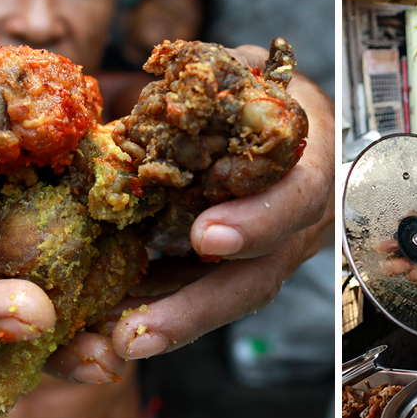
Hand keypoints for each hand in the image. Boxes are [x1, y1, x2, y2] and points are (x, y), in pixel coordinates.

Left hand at [43, 43, 335, 374]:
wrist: (278, 120)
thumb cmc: (257, 91)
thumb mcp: (244, 71)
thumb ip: (213, 81)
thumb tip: (157, 85)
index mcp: (309, 164)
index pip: (295, 198)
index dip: (257, 220)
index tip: (206, 235)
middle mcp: (296, 224)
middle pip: (258, 277)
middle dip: (199, 307)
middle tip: (138, 331)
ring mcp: (268, 256)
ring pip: (226, 302)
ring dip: (170, 328)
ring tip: (113, 346)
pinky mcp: (233, 271)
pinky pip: (199, 299)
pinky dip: (157, 315)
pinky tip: (107, 330)